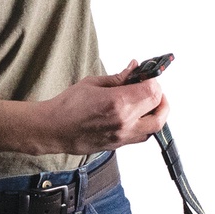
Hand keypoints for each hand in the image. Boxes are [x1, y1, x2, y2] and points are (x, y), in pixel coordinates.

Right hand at [39, 61, 169, 153]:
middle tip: (153, 90)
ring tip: (147, 104)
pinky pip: (142, 136)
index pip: (153, 92)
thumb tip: (134, 69)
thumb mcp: (93, 83)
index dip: (154, 81)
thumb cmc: (67, 106)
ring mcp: (122, 136)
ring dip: (156, 114)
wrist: (53, 129)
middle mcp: (124, 122)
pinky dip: (145, 125)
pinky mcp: (118, 144)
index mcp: (118, 103)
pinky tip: (136, 115)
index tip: (147, 76)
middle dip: (161, 98)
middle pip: (160, 112)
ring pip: (155, 128)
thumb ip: (118, 77)